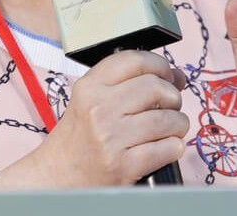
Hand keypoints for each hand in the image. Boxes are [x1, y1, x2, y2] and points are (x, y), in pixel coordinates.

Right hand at [0, 50, 187, 187]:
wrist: (57, 176)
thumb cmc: (80, 136)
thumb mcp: (91, 99)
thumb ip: (127, 83)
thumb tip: (176, 76)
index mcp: (90, 87)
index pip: (135, 60)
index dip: (160, 65)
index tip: (168, 75)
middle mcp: (99, 109)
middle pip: (156, 87)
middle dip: (172, 95)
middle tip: (170, 105)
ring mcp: (111, 138)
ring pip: (167, 119)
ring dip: (178, 123)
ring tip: (172, 127)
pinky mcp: (124, 166)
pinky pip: (167, 148)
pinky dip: (174, 146)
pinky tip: (166, 147)